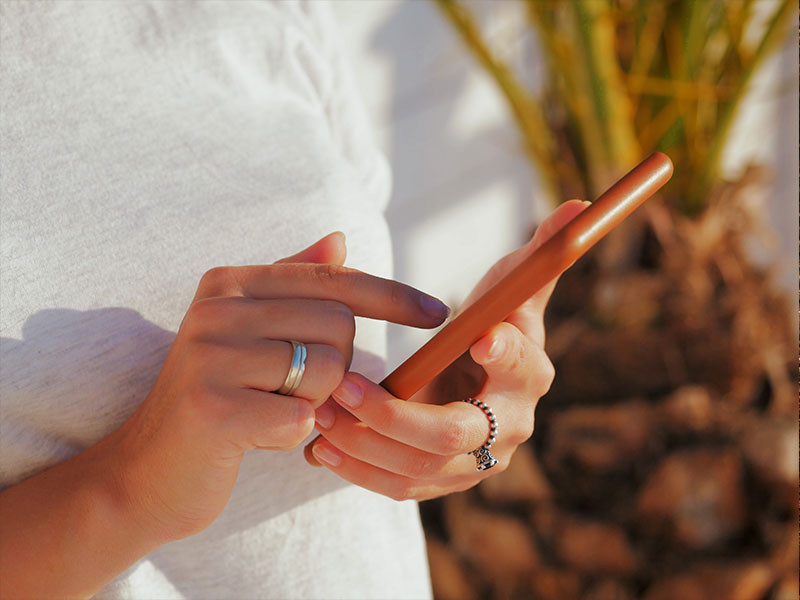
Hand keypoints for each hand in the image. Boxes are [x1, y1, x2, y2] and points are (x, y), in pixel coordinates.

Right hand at [106, 232, 449, 541]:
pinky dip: (295, 433)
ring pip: (329, 371)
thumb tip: (340, 239)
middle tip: (295, 389)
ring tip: (272, 409)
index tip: (437, 313)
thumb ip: (293, 284)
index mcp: (229, 282)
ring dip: (317, 402)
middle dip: (338, 367)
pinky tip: (259, 435)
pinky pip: (303, 417)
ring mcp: (211, 356)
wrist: (148, 470)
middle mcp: (217, 308)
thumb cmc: (217, 397)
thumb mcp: (249, 333)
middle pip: (339, 326)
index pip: (334, 278)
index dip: (393, 296)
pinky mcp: (214, 408)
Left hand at [307, 202, 587, 499]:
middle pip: (456, 434)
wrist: (470, 388)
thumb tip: (579, 203)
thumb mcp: (508, 294)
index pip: (522, 366)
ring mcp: (475, 464)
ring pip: (419, 468)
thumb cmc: (488, 331)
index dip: (506, 353)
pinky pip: (400, 487)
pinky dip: (360, 472)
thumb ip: (537, 256)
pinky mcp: (442, 483)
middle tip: (347, 386)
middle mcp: (509, 427)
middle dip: (397, 415)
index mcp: (527, 374)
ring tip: (321, 414)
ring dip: (365, 444)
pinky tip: (321, 450)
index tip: (480, 337)